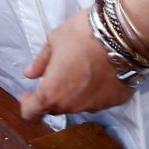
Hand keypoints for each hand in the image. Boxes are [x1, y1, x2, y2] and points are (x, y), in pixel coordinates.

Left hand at [18, 7, 134, 119]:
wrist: (121, 35)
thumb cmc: (82, 35)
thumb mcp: (54, 41)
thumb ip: (40, 62)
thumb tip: (30, 74)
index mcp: (52, 93)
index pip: (32, 113)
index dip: (27, 104)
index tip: (28, 93)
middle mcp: (72, 106)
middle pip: (55, 108)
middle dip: (51, 95)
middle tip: (55, 74)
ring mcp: (95, 107)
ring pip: (77, 104)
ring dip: (73, 93)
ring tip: (80, 68)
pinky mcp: (115, 102)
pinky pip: (98, 100)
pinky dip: (94, 90)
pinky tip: (98, 72)